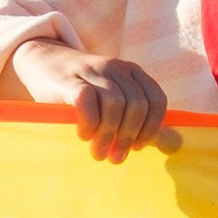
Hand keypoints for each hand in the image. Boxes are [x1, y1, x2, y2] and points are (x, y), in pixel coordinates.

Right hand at [9, 41, 176, 163]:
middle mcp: (116, 68)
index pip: (157, 99)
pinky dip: (89, 123)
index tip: (138, 146)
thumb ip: (143, 121)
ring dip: (108, 135)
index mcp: (132, 72)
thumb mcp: (115, 98)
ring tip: (98, 152)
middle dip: (129, 137)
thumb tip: (175, 145)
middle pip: (137, 105)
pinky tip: (83, 134)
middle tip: (116, 157)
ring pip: (115, 104)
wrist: (41, 60)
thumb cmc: (82, 88)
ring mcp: (92, 71)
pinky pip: (87, 102)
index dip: (152, 127)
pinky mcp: (69, 80)